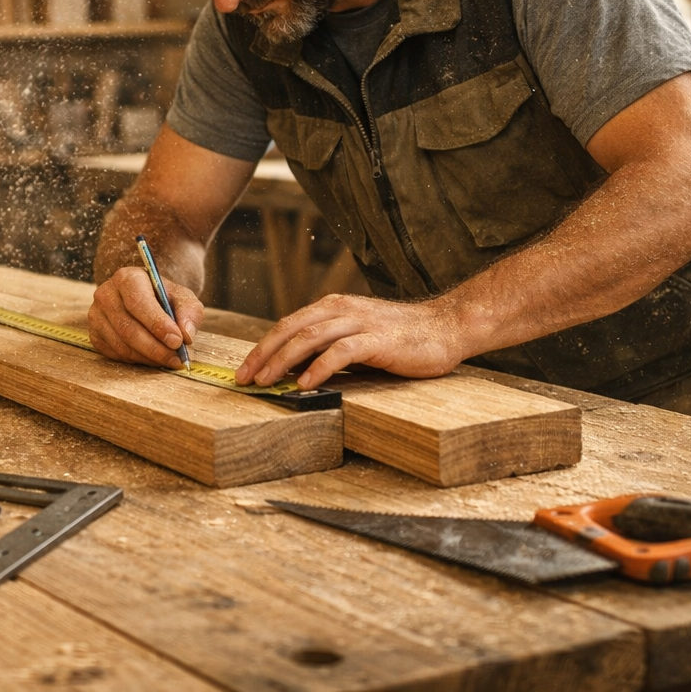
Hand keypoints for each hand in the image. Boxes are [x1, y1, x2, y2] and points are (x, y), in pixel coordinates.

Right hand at [88, 266, 204, 369]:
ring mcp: (96, 315)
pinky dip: (137, 360)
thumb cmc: (164, 298)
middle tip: (176, 358)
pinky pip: (115, 353)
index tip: (177, 341)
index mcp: (127, 278)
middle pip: (128, 327)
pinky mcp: (95, 334)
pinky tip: (152, 358)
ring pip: (121, 344)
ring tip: (168, 360)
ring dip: (148, 357)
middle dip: (155, 347)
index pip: (138, 302)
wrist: (145, 300)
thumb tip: (186, 335)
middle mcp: (106, 294)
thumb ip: (189, 312)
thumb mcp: (183, 298)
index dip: (157, 324)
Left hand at [235, 294, 465, 388]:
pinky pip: (341, 352)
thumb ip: (328, 347)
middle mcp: (341, 309)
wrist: (446, 327)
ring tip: (267, 383)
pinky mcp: (378, 340)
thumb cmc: (400, 338)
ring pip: (310, 339)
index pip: (287, 325)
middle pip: (291, 329)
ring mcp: (360, 322)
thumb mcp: (357, 336)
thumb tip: (294, 371)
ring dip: (283, 362)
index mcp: (333, 307)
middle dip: (263, 355)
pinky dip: (320, 368)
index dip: (262, 347)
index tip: (245, 370)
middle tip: (245, 379)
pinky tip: (306, 384)